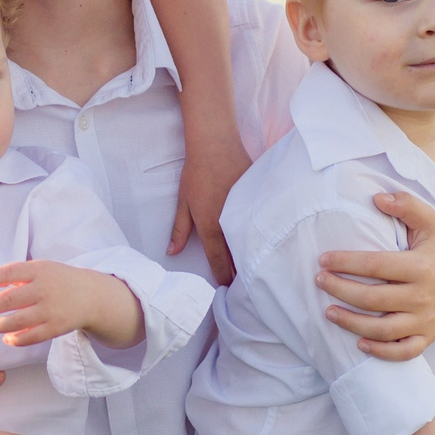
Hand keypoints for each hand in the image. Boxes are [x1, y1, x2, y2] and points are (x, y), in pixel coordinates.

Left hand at [0, 260, 142, 349]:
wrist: (91, 296)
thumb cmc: (59, 281)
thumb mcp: (42, 269)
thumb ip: (19, 275)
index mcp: (40, 270)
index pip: (9, 272)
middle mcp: (45, 289)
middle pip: (10, 299)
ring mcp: (51, 309)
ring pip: (18, 321)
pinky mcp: (56, 327)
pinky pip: (32, 336)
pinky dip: (16, 339)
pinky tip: (7, 338)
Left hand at [171, 126, 249, 284]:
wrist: (217, 144)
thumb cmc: (196, 172)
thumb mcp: (183, 203)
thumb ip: (180, 230)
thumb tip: (172, 252)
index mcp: (211, 228)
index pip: (218, 261)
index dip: (223, 278)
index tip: (226, 290)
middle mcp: (230, 224)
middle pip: (238, 256)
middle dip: (240, 272)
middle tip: (243, 287)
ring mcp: (247, 212)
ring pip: (250, 241)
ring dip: (250, 255)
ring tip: (254, 270)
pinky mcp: (258, 200)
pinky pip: (259, 223)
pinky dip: (259, 234)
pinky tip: (262, 241)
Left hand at [319, 194, 434, 360]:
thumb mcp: (431, 223)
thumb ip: (407, 205)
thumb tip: (377, 198)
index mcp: (421, 267)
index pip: (377, 265)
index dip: (346, 262)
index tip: (323, 259)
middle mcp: (423, 296)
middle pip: (374, 299)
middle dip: (341, 290)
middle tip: (319, 281)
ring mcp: (425, 321)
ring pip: (384, 330)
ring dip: (352, 323)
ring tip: (328, 312)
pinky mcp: (427, 338)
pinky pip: (403, 352)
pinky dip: (381, 352)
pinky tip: (359, 342)